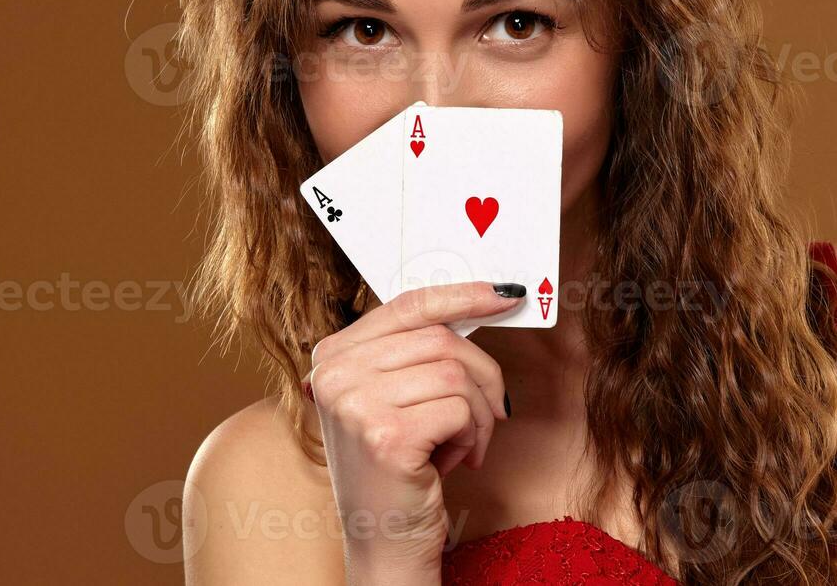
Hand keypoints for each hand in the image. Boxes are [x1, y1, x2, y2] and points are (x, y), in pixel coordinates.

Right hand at [305, 281, 523, 582]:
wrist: (383, 540)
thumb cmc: (398, 468)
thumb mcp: (395, 398)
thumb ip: (418, 351)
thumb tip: (483, 301)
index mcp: (333, 355)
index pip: (407, 305)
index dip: (461, 295)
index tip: (504, 295)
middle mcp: (334, 373)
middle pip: (440, 339)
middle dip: (483, 376)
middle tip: (491, 413)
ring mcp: (355, 403)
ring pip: (456, 374)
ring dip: (478, 414)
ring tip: (463, 444)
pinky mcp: (386, 435)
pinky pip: (460, 408)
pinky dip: (471, 436)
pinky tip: (452, 461)